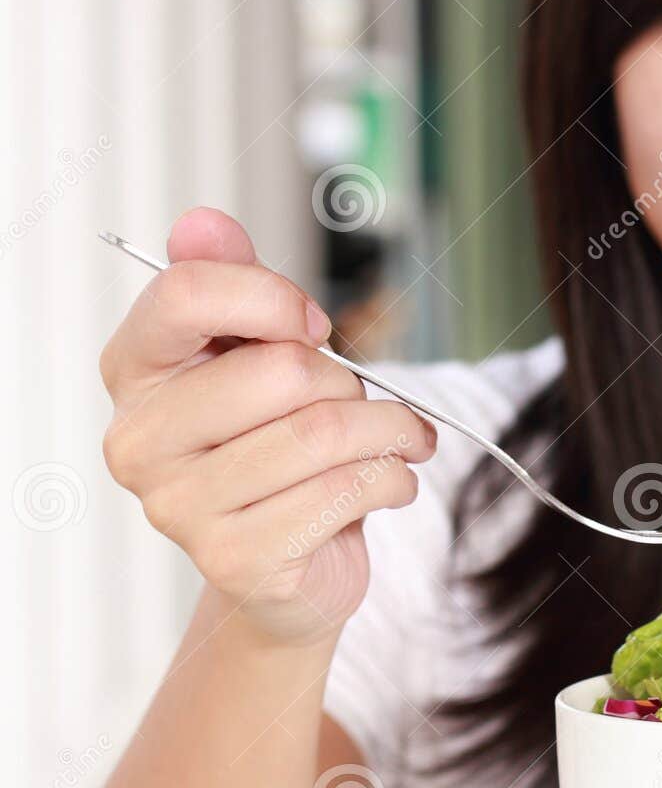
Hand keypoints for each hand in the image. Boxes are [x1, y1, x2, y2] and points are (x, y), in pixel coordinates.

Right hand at [98, 207, 437, 643]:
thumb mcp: (261, 354)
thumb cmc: (280, 444)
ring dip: (390, 430)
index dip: (274, 298)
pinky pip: (343, 492)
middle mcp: (138, 440)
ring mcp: (179, 507)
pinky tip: (390, 482)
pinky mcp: (235, 559)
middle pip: (279, 370)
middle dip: (348, 380)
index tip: (314, 323)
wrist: (292, 564)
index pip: (186, 295)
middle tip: (362, 401)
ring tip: (400, 439)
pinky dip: (392, 478)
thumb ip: (235, 283)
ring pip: (323, 433)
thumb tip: (203, 223)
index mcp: (135, 371)